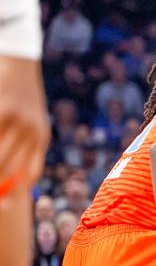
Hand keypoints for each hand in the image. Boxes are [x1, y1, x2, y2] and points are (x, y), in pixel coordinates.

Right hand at [0, 58, 48, 187]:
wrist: (21, 63)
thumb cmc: (22, 97)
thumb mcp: (30, 121)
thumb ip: (23, 146)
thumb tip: (14, 179)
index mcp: (42, 138)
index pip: (30, 173)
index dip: (15, 189)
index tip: (4, 202)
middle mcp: (33, 132)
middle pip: (8, 167)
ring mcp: (17, 120)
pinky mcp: (3, 109)